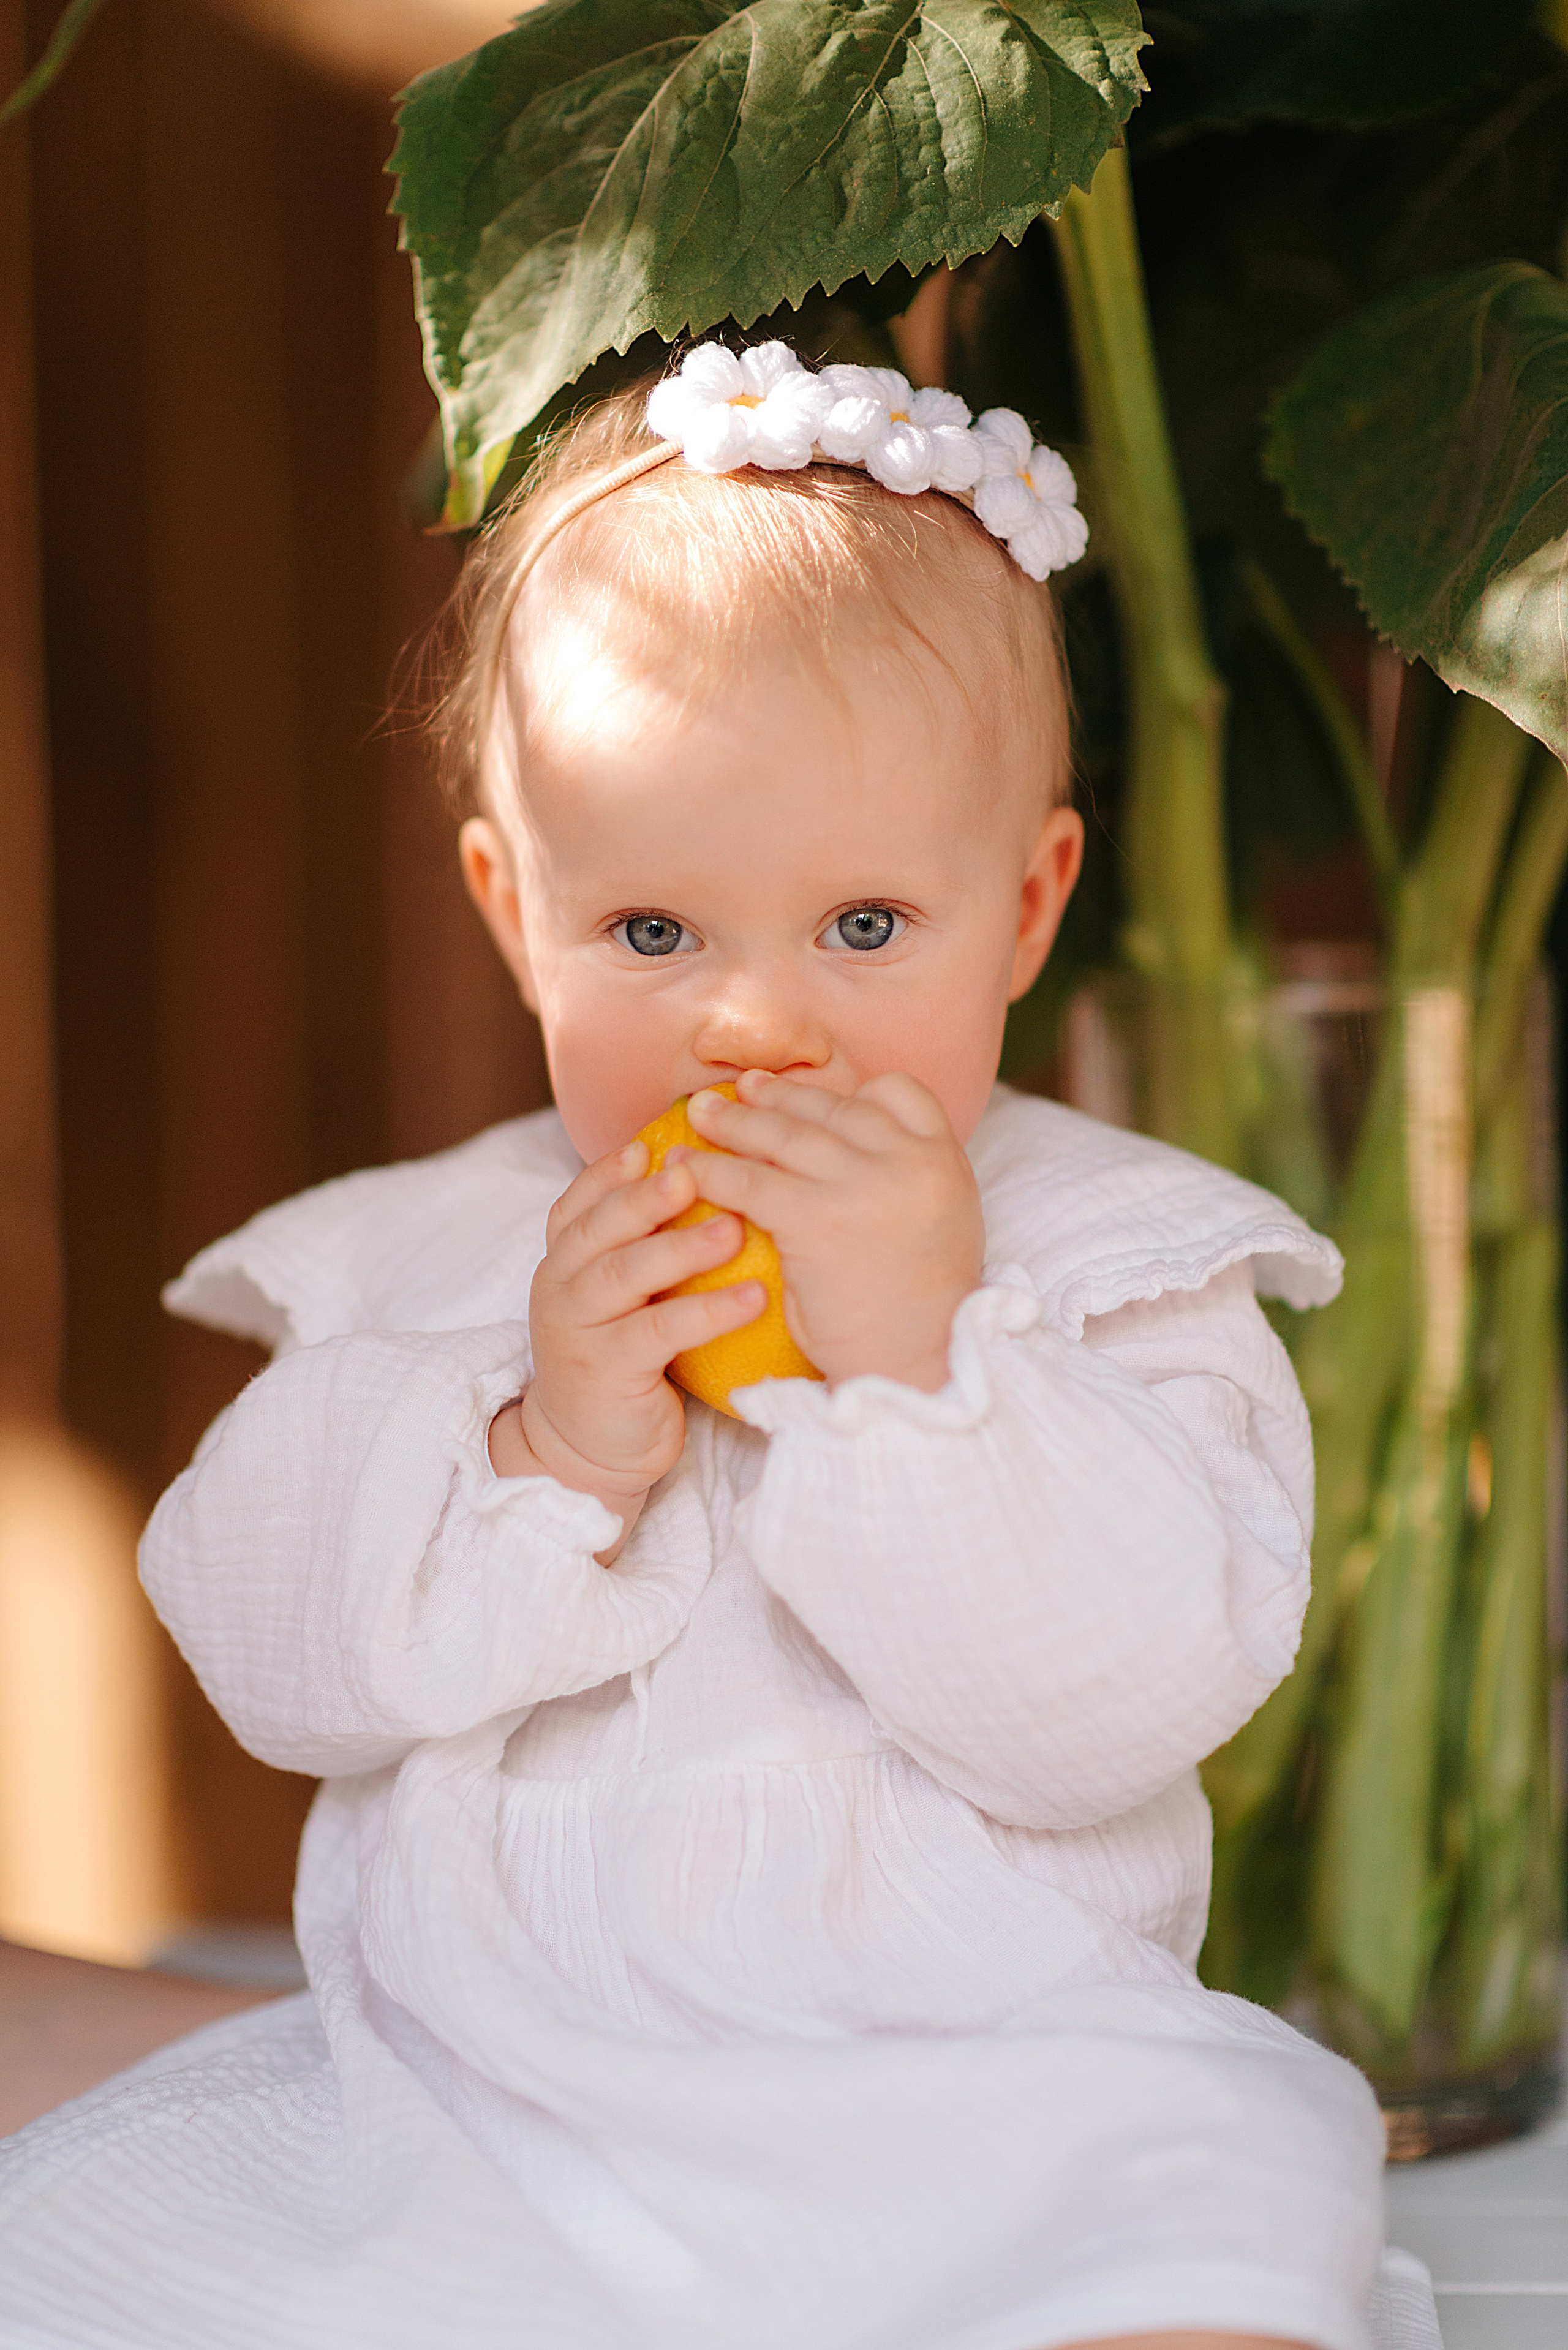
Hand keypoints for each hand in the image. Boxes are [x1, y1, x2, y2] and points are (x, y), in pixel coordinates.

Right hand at [489, 1143, 763, 1555]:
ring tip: (734, 1229)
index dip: (611, 1171)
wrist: (588, 1446)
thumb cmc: (624, 1354)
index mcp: (564, 1258)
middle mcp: (560, 1285)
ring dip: (680, 1248)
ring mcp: (578, 1329)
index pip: (579, 1202)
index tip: (653, 1141)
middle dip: (646, 1196)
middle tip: (696, 1171)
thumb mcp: (624, 1294)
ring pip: (624, 1274)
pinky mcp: (607, 1371)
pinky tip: (752, 1299)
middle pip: (598, 1228)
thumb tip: (712, 1180)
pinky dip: (706, 1312)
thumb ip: (645, 1244)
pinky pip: (658, 1332)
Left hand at [675, 1070, 984, 1392]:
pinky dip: (711, 1172)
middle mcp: (908, 1159)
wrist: (920, 1363)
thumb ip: (903, 1182)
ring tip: (699, 1113)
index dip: (854, 1092)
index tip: (815, 1098)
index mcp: (943, 1157)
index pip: (901, 1092)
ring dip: (735, 1121)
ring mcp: (862, 1184)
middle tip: (741, 1088)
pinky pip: (750, 1182)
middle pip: (832, 1108)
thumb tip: (848, 1157)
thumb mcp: (940, 1225)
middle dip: (779, 1096)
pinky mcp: (816, 1218)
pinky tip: (685, 1168)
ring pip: (785, 1136)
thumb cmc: (920, 1311)